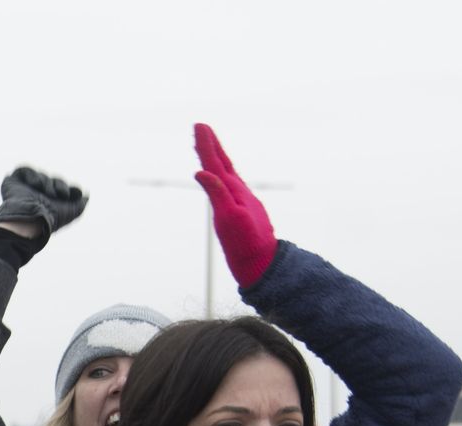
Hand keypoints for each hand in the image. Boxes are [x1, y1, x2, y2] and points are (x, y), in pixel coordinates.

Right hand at [0, 166, 87, 237]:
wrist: (32, 218)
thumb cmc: (52, 217)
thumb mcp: (73, 212)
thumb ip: (80, 203)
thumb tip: (85, 196)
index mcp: (48, 203)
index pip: (60, 189)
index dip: (67, 189)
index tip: (76, 193)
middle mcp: (36, 196)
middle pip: (52, 181)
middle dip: (58, 185)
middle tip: (60, 194)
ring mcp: (23, 189)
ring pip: (39, 175)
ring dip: (45, 181)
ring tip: (45, 191)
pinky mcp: (12, 183)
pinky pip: (24, 170)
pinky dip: (32, 175)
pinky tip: (35, 185)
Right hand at [192, 123, 276, 287]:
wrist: (262, 262)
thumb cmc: (245, 243)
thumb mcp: (229, 218)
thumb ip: (216, 193)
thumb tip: (201, 172)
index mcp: (233, 190)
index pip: (215, 162)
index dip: (206, 144)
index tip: (199, 126)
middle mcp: (237, 191)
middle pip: (222, 162)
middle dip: (211, 144)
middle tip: (201, 127)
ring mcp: (241, 199)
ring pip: (226, 173)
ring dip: (216, 157)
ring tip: (208, 147)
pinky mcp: (242, 209)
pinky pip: (228, 185)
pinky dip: (221, 174)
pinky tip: (221, 176)